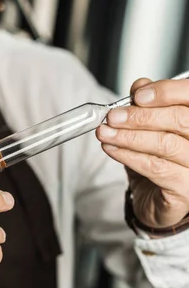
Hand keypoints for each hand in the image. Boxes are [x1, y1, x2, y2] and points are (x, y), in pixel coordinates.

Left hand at [96, 76, 188, 228]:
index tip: (138, 94)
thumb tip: (140, 85)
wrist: (157, 202)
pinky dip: (129, 156)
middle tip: (113, 116)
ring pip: (165, 144)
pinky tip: (112, 149)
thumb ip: (147, 106)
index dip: (167, 92)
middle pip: (180, 120)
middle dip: (141, 116)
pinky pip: (155, 167)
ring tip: (106, 133)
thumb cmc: (159, 163)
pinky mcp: (185, 189)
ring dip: (129, 136)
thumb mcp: (151, 130)